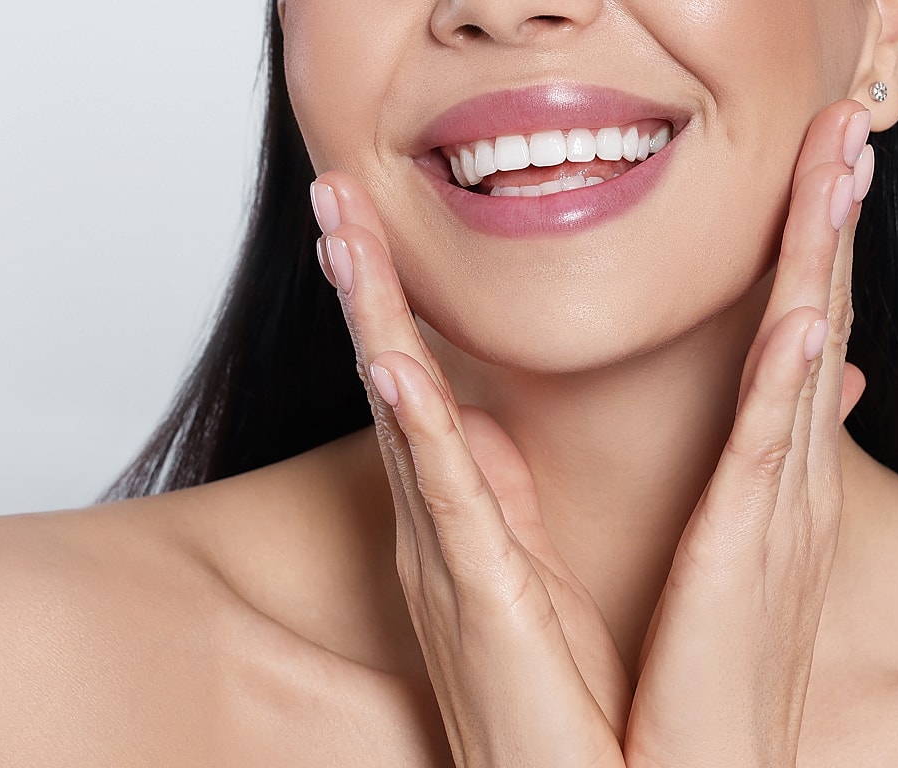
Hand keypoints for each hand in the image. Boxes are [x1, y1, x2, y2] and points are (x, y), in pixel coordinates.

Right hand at [310, 173, 630, 767]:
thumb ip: (511, 502)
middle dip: (360, 284)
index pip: (423, 389)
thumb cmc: (567, 709)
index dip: (392, 301)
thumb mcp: (536, 580)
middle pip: (392, 381)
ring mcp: (448, 561)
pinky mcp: (475, 600)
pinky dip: (418, 429)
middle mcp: (442, 531)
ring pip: (402, 416)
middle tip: (330, 189)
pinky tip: (395, 368)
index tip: (369, 217)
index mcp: (468, 521)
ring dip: (371, 319)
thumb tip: (492, 427)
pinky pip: (447, 501)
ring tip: (342, 231)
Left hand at [622, 99, 874, 767]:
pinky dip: (795, 371)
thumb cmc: (692, 691)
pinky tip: (808, 306)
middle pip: (817, 319)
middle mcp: (788, 482)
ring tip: (841, 160)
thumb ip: (684, 482)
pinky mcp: (752, 553)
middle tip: (848, 120)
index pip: (791, 337)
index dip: (806, 246)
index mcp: (766, 480)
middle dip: (829, 218)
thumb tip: (652, 424)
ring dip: (823, 252)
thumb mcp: (696, 564)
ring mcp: (779, 511)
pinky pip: (774, 445)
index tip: (813, 162)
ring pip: (807, 353)